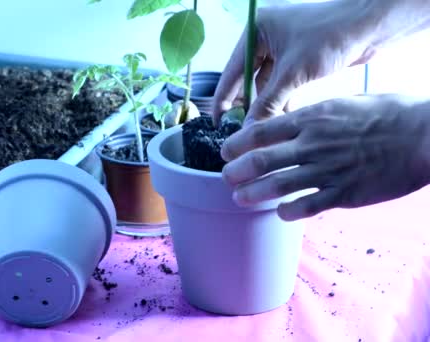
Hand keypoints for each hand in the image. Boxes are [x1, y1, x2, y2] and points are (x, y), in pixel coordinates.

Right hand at [212, 0, 376, 124]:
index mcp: (255, 31)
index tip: (220, 123)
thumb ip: (268, 102)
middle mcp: (264, 37)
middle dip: (250, 104)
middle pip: (247, 79)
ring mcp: (280, 47)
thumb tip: (249, 130)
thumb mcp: (293, 73)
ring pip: (266, 84)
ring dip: (268, 105)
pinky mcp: (296, 57)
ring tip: (266, 128)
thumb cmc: (331, 36)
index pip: (231, 71)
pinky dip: (282, 98)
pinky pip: (281, 82)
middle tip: (244, 130)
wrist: (370, 26)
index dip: (225, 98)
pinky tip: (283, 116)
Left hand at [221, 95, 429, 220]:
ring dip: (252, 194)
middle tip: (227, 177)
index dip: (236, 143)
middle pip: (260, 161)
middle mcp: (313, 144)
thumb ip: (314, 115)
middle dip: (236, 172)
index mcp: (311, 119)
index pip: (260, 131)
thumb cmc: (388, 114)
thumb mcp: (343, 103)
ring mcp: (327, 170)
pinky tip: (280, 213)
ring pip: (277, 186)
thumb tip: (291, 123)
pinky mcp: (344, 193)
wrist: (424, 136)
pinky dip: (288, 211)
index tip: (226, 151)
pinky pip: (307, 206)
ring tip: (239, 198)